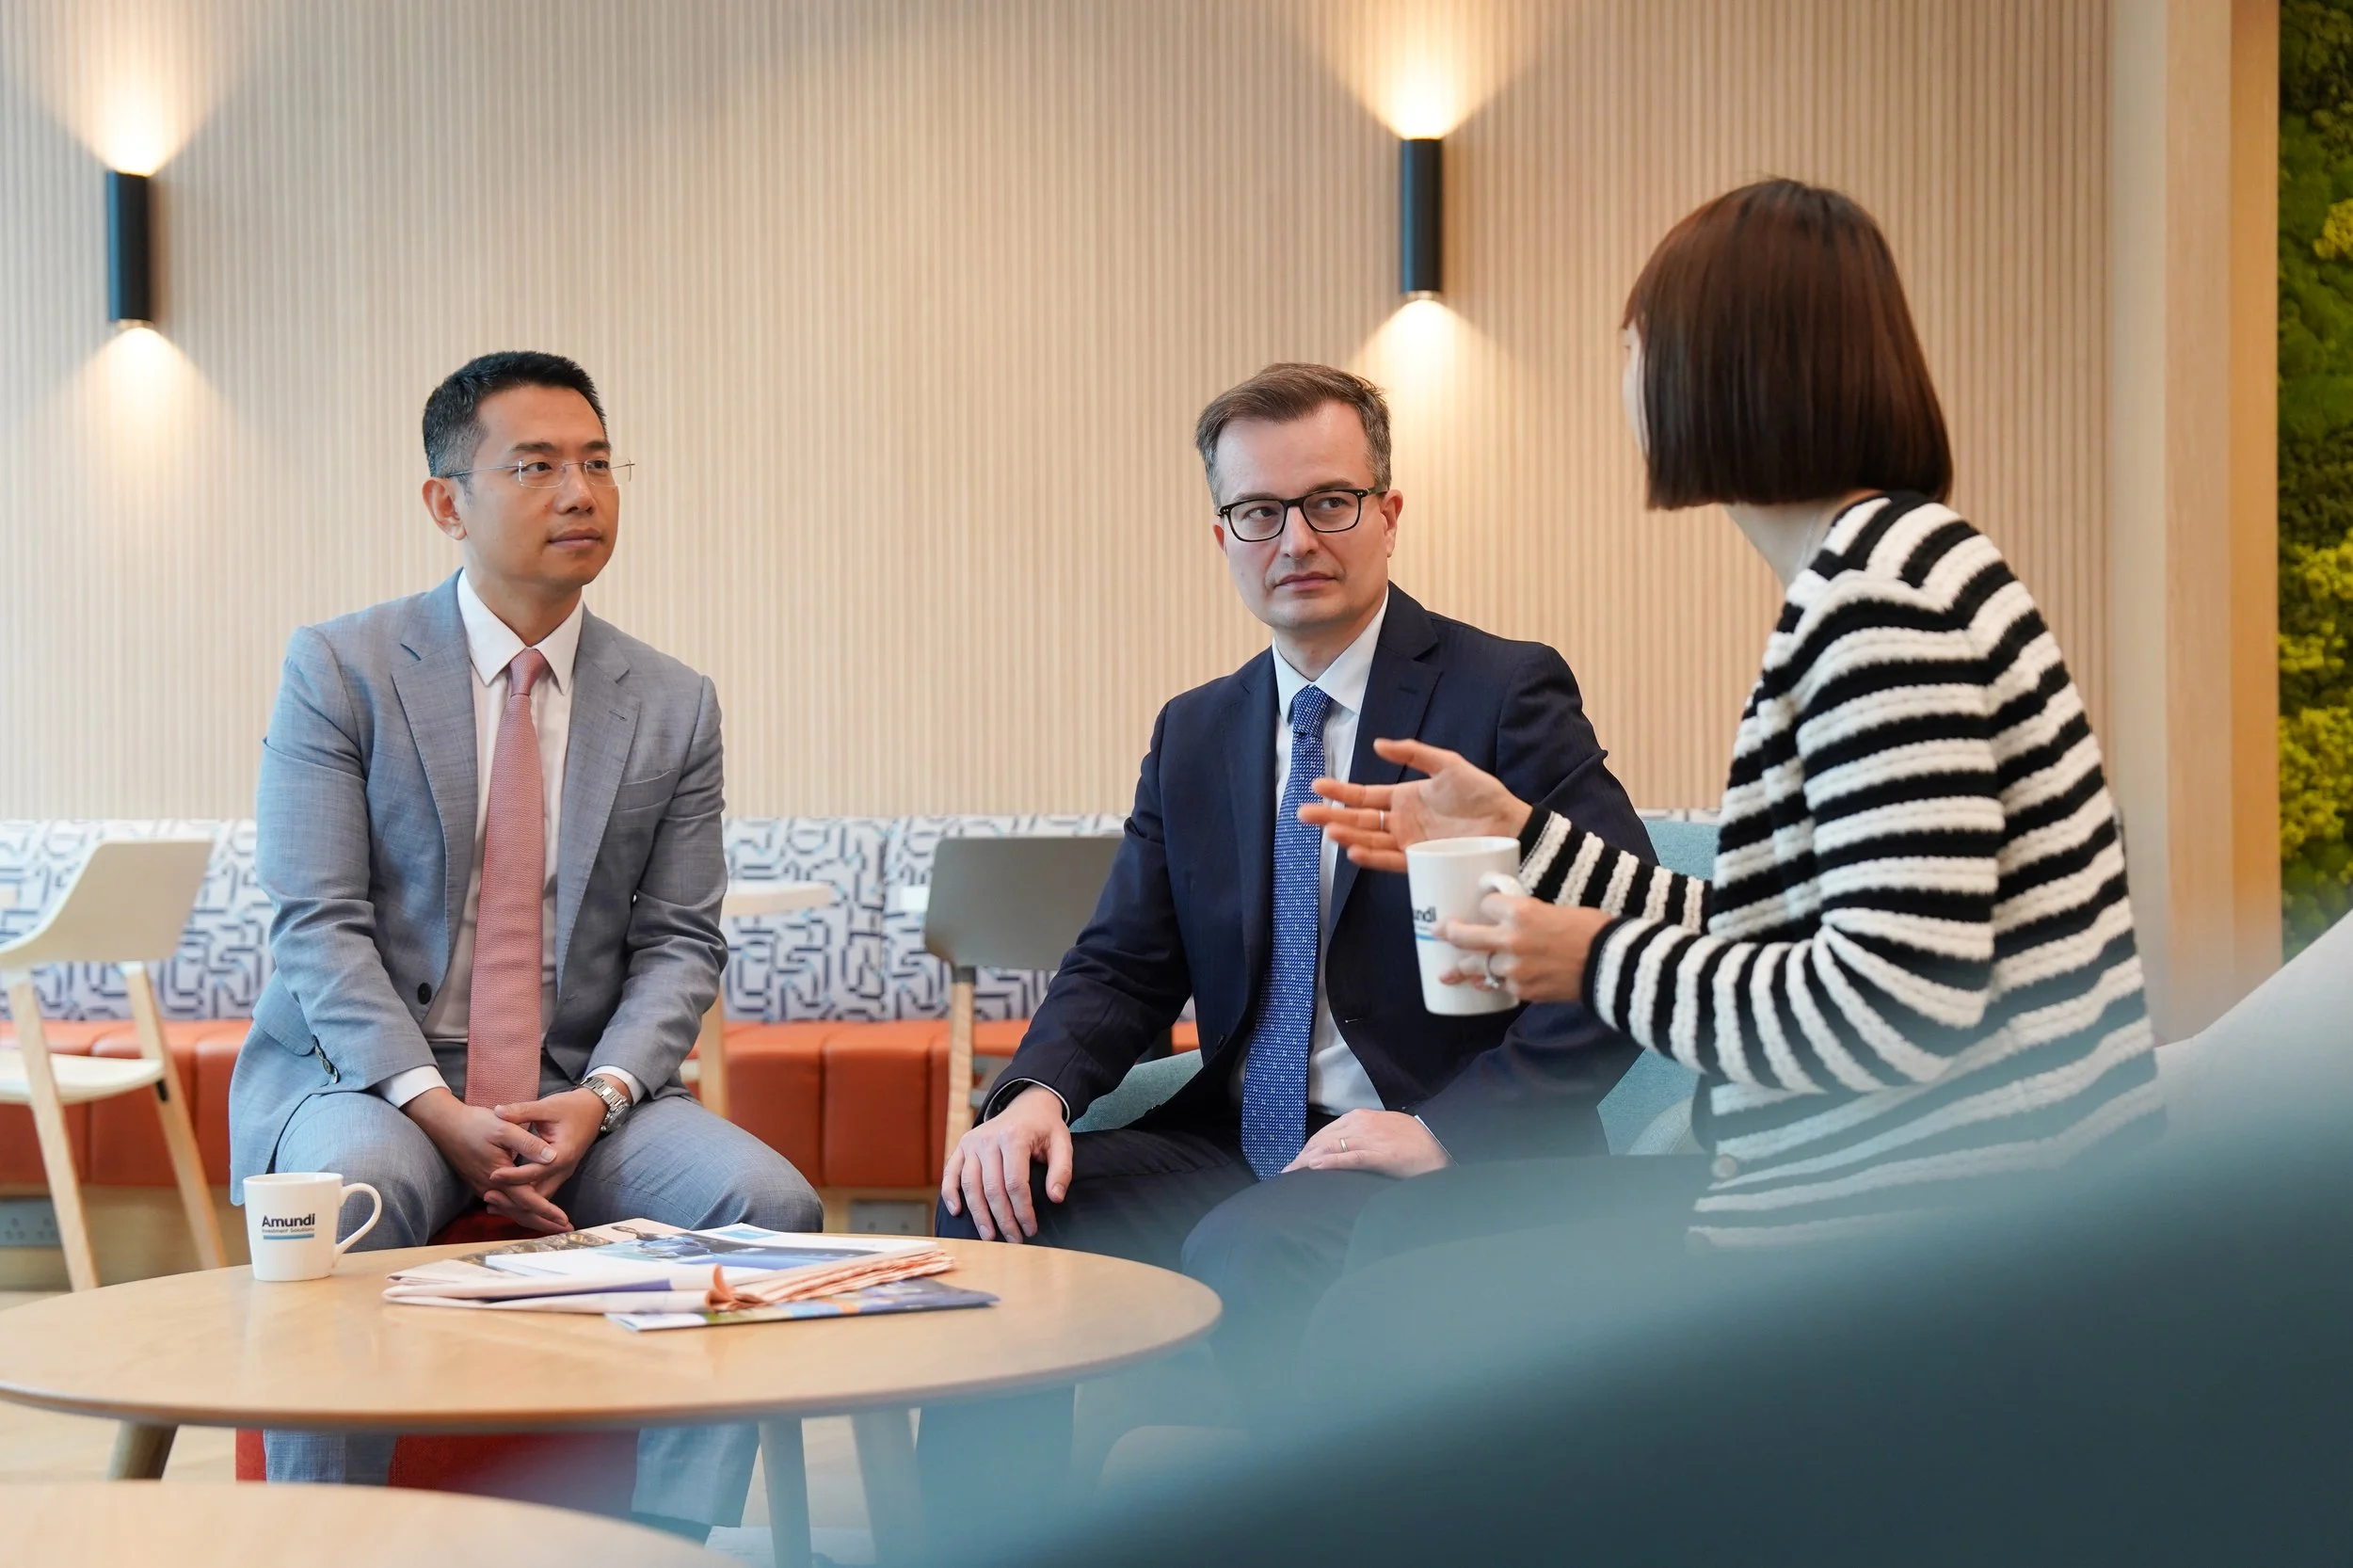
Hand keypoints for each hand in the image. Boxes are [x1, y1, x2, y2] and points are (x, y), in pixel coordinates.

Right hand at [403, 1087, 560, 1219]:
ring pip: (511, 1209)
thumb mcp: (505, 1127)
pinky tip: (529, 1209)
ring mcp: (483, 1187)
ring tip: (552, 1222)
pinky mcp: (480, 1182)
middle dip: (543, 1222)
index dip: (548, 1212)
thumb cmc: (475, 1123)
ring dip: (532, 1217)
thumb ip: (529, 1144)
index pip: (528, 1201)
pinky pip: (502, 1202)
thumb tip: (552, 1157)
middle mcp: (490, 1187)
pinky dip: (518, 1208)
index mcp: (499, 1177)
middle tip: (565, 1229)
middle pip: (520, 1212)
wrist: (445, 1124)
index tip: (565, 1221)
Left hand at [478, 1087, 609, 1233]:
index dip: (513, 1175)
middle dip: (515, 1200)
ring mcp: (563, 1174)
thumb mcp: (547, 1106)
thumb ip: (522, 1111)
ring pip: (541, 1198)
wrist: (595, 1109)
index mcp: (562, 1154)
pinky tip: (505, 1198)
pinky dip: (525, 1198)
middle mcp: (564, 1169)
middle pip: (539, 1195)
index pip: (535, 1171)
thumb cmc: (571, 1107)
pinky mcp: (558, 1173)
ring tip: (492, 1204)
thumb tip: (497, 1112)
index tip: (492, 1175)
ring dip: (519, 1203)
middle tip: (488, 1196)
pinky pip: (542, 1192)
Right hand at [940, 1085, 1071, 1242]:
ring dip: (978, 1214)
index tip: (1030, 1228)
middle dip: (1003, 1218)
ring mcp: (972, 1142)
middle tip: (1013, 1239)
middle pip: (992, 1188)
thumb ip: (1062, 1170)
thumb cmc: (1045, 1128)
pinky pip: (951, 1172)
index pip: (1015, 1183)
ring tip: (989, 1236)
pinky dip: (950, 1193)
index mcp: (1014, 1137)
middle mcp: (988, 1139)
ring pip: (970, 1185)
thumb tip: (1055, 1198)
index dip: (1022, 1210)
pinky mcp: (962, 1146)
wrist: (1027, 1105)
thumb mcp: (1062, 1143)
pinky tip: (958, 1212)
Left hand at [1282, 1109, 1450, 1177]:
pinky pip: (1350, 1157)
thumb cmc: (1415, 1142)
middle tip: (1287, 1173)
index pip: (1325, 1133)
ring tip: (1292, 1174)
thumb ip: (1364, 1136)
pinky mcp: (1380, 1154)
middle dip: (1302, 1157)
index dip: (1307, 1149)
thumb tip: (1345, 1148)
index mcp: (1361, 1117)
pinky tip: (1315, 1169)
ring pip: (1330, 1148)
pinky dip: (1330, 1162)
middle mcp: (1361, 1124)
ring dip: (1307, 1162)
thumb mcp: (1384, 1131)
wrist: (1442, 1145)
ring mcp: (1370, 1138)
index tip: (1295, 1162)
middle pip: (1322, 1140)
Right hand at [1297, 738, 1532, 871]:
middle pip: (1359, 820)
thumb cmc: (1481, 793)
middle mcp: (1401, 822)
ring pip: (1370, 840)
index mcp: (1404, 798)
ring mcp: (1410, 842)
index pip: (1363, 796)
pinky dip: (1372, 857)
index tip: (1317, 786)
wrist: (1509, 824)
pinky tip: (1355, 851)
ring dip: (1348, 836)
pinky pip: (1391, 860)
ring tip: (1329, 831)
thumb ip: (1414, 753)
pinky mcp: (1422, 860)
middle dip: (1331, 816)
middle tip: (1305, 813)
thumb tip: (1378, 745)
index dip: (1340, 792)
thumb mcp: (1447, 764)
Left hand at [1439, 892, 1612, 1004]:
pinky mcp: (1523, 990)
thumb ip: (1527, 915)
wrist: (1614, 964)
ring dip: (1462, 968)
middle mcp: (1510, 939)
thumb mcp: (1555, 909)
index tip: (1485, 907)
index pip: (1485, 904)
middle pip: (1464, 935)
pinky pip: (1497, 987)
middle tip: (1437, 931)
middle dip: (1447, 932)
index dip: (1485, 905)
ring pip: (1476, 966)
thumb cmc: (1591, 930)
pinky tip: (1480, 985)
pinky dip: (1489, 984)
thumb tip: (1509, 919)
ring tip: (1448, 974)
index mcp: (1520, 911)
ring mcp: (1514, 968)